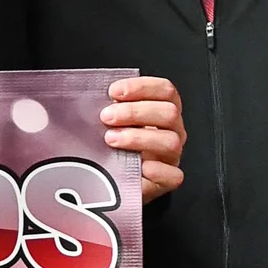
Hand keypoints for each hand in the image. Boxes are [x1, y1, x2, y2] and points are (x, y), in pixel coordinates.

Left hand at [100, 76, 184, 204]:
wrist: (117, 180)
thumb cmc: (115, 146)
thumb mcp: (115, 122)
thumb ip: (113, 107)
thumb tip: (94, 96)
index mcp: (163, 111)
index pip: (165, 90)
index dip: (142, 87)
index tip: (114, 92)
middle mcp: (173, 131)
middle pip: (169, 113)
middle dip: (134, 112)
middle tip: (107, 117)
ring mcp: (172, 155)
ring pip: (170, 141)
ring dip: (138, 138)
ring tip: (111, 139)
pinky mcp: (170, 179)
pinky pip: (172, 175)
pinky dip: (155, 170)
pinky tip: (137, 167)